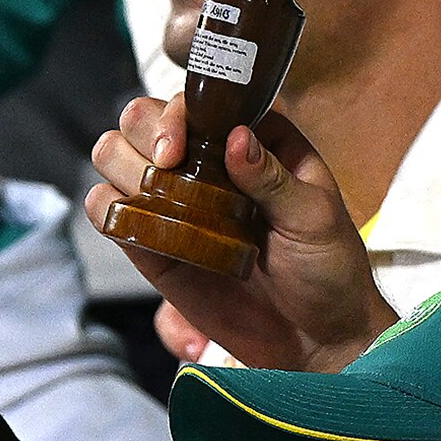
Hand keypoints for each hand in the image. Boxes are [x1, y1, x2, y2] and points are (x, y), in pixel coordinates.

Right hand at [85, 97, 396, 371]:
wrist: (317, 340)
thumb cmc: (329, 271)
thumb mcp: (315, 219)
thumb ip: (273, 178)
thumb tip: (237, 138)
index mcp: (254, 139)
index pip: (198, 100)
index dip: (176, 114)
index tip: (177, 149)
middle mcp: (207, 160)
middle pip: (142, 119)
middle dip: (143, 137)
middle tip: (165, 170)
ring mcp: (177, 200)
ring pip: (116, 156)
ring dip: (123, 169)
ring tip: (156, 202)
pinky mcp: (155, 245)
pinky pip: (111, 213)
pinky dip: (110, 212)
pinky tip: (139, 227)